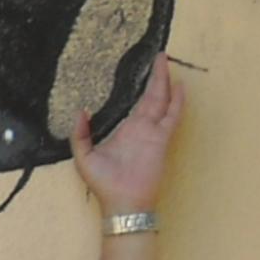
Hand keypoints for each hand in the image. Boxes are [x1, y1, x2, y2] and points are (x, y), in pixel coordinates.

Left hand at [69, 53, 183, 214]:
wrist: (121, 203)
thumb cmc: (104, 184)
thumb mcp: (83, 156)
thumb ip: (80, 134)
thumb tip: (80, 111)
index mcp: (124, 130)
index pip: (135, 103)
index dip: (140, 86)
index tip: (142, 68)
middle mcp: (140, 129)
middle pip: (151, 97)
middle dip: (156, 77)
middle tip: (159, 56)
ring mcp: (152, 133)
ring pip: (161, 101)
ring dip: (165, 82)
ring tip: (166, 62)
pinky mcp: (161, 141)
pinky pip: (171, 118)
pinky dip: (177, 102)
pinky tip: (179, 87)